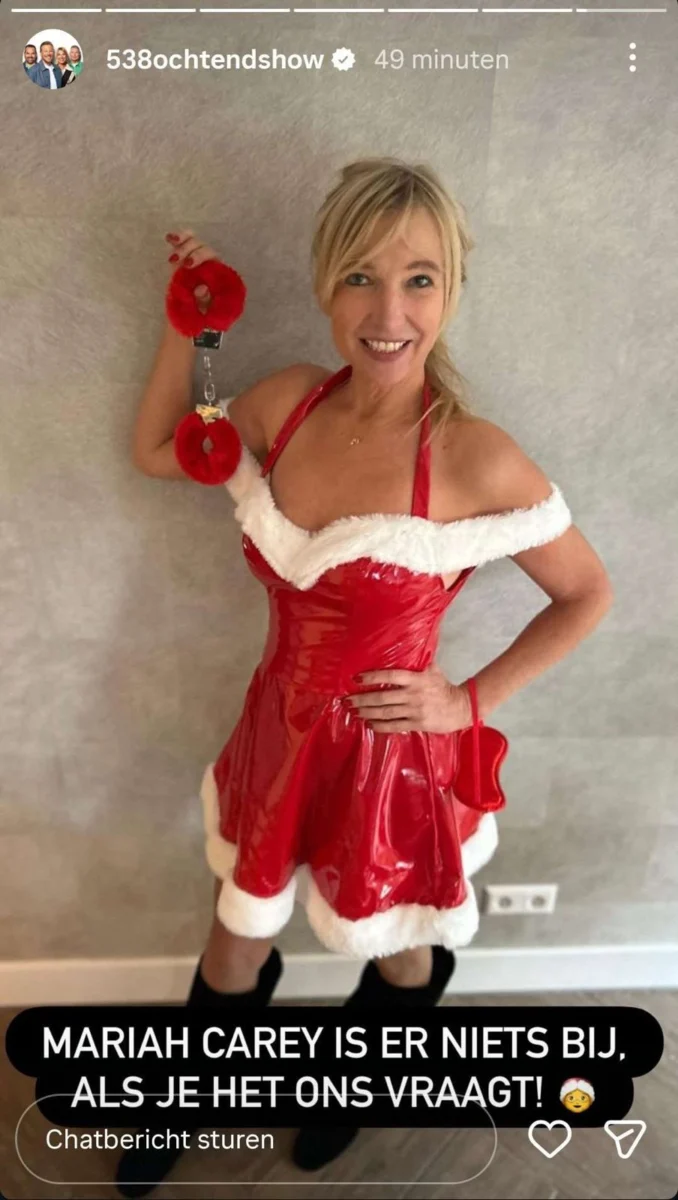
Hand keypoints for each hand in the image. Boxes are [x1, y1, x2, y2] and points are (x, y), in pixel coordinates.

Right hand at [165, 228, 217, 314]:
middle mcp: (207, 264)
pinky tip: (169, 238)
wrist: (188, 321)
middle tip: (179, 262)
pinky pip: (181, 246)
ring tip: (173, 254)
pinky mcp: (181, 261)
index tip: (188, 264)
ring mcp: (194, 261)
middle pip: (202, 247)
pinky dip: (176, 240)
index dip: (201, 256)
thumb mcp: (204, 311)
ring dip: (182, 244)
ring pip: (192, 242)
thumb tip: (202, 288)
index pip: (213, 257)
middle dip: (190, 250)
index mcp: (218, 274)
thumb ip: (204, 300)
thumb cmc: (202, 316)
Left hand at [346, 665, 472, 733]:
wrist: (462, 707)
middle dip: (363, 699)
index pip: (391, 676)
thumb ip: (419, 660)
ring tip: (354, 711)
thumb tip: (408, 643)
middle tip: (347, 699)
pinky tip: (369, 724)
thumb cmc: (443, 687)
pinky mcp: (418, 724)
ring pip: (386, 712)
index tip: (356, 678)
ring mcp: (415, 711)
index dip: (373, 677)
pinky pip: (395, 726)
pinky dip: (380, 726)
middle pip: (383, 697)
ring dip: (368, 712)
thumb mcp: (433, 670)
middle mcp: (414, 694)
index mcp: (417, 678)